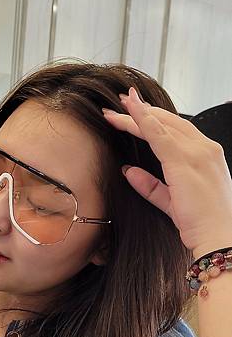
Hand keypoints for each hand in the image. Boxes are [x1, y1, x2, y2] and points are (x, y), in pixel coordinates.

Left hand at [102, 87, 231, 258]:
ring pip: (161, 125)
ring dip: (137, 114)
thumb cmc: (201, 223)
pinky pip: (159, 135)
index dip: (156, 118)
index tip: (139, 108)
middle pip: (168, 122)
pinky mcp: (184, 160)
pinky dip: (142, 121)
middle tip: (123, 101)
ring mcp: (197, 152)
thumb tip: (129, 171)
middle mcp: (204, 149)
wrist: (218, 235)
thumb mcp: (172, 202)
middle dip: (144, 111)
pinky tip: (130, 112)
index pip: (177, 130)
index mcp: (205, 156)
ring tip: (118, 107)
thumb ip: (150, 186)